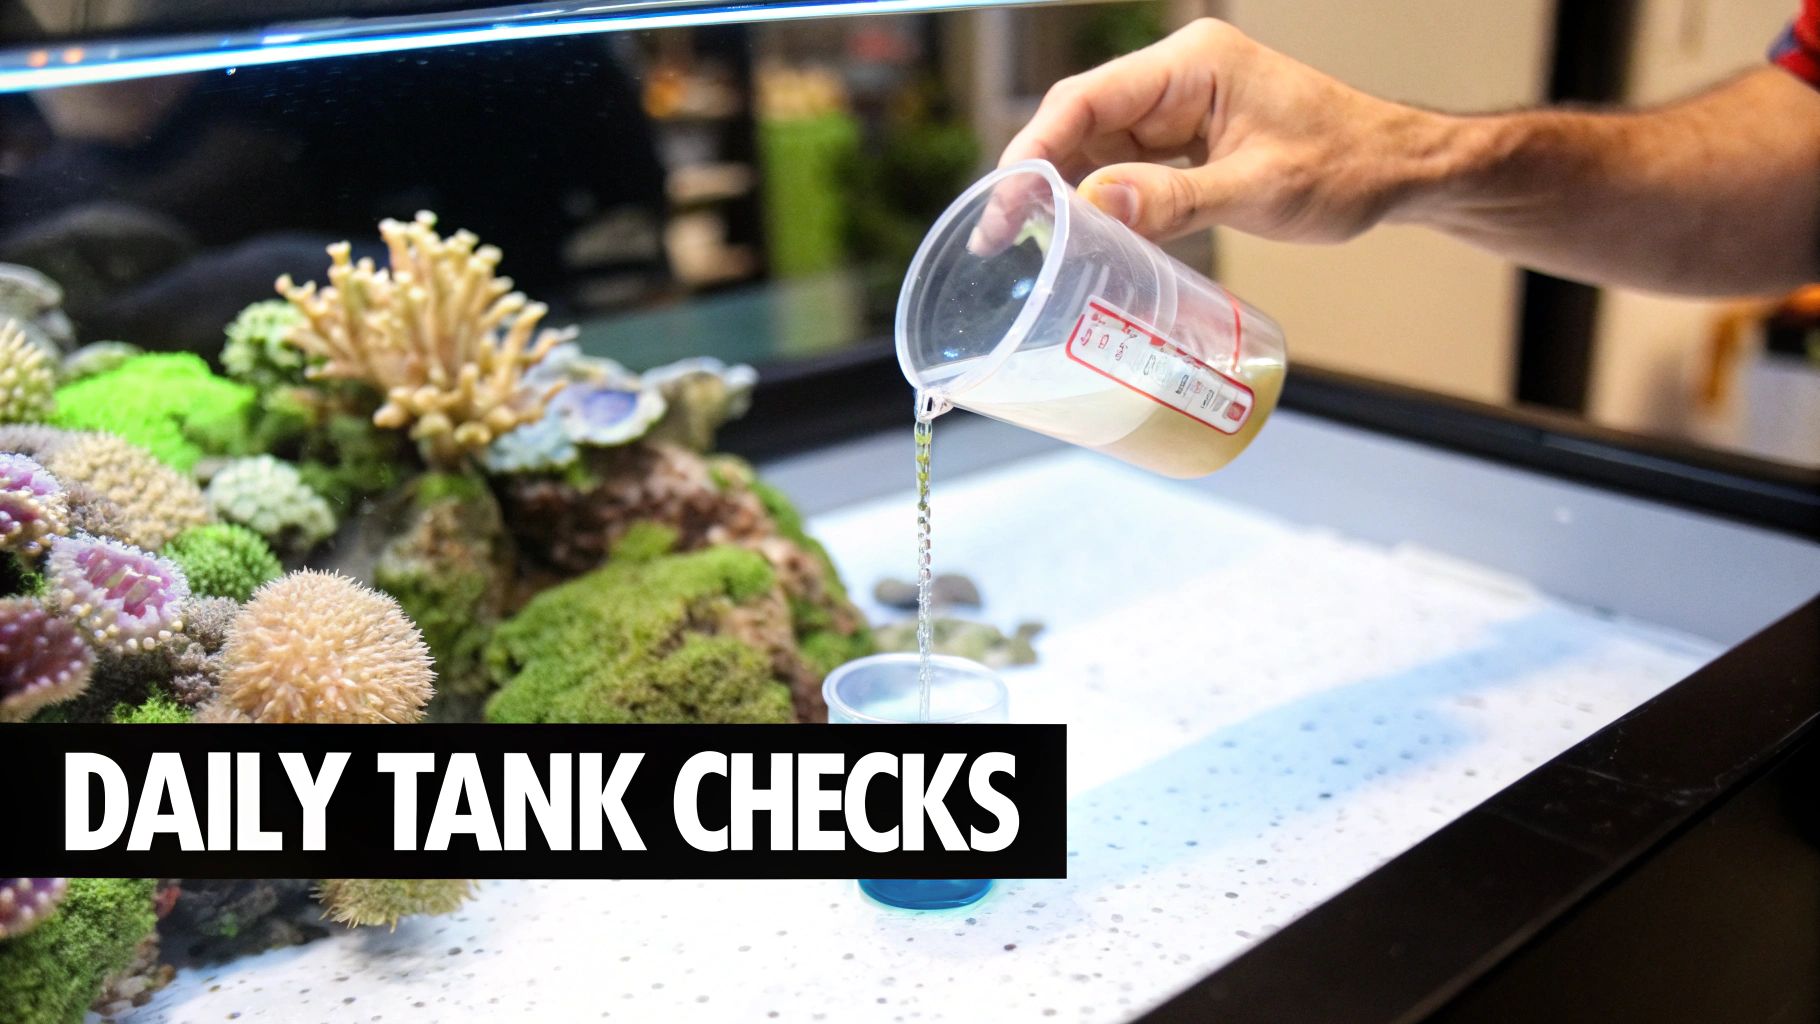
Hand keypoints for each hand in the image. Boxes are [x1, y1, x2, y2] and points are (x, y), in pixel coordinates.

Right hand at [1000, 19, 1460, 242]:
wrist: (1398, 171)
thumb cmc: (1346, 167)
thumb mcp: (1259, 188)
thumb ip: (1174, 199)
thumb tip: (1095, 206)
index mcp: (1192, 66)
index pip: (1087, 99)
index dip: (1035, 149)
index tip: (1003, 202)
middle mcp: (1176, 80)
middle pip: (1080, 122)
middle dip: (1039, 177)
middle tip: (1000, 236)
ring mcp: (1179, 110)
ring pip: (1096, 148)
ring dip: (1066, 194)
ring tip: (1028, 247)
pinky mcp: (1185, 142)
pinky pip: (1125, 169)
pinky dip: (1101, 203)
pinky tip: (1078, 238)